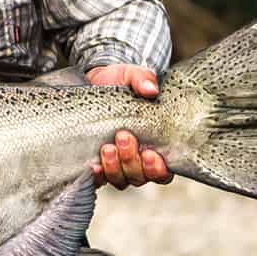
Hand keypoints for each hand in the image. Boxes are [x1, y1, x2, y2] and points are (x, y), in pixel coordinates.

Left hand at [86, 64, 172, 189]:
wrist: (93, 83)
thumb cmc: (119, 83)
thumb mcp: (132, 76)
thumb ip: (143, 79)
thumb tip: (151, 89)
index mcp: (155, 145)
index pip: (163, 171)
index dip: (159, 169)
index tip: (151, 153)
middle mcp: (137, 161)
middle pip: (140, 176)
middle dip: (132, 160)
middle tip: (124, 137)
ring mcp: (116, 165)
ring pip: (121, 179)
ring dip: (115, 166)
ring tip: (108, 147)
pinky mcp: (97, 165)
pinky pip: (98, 180)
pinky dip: (98, 175)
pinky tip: (94, 165)